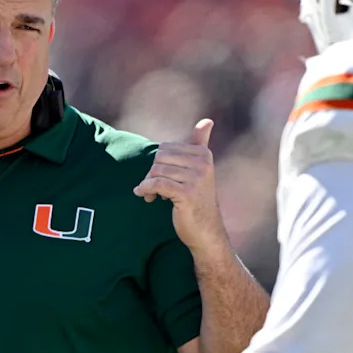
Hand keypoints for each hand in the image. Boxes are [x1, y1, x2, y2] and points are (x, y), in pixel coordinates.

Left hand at [134, 119, 228, 252]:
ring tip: (152, 195)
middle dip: (152, 173)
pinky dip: (146, 189)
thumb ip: (201, 144)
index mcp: (203, 154)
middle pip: (159, 158)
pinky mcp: (186, 193)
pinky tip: (145, 196)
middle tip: (153, 188)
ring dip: (148, 184)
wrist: (206, 231)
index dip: (158, 164)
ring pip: (157, 171)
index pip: (166, 148)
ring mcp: (196, 178)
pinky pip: (157, 184)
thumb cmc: (198, 200)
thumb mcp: (200, 170)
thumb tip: (207, 120)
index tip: (160, 178)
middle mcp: (202, 164)